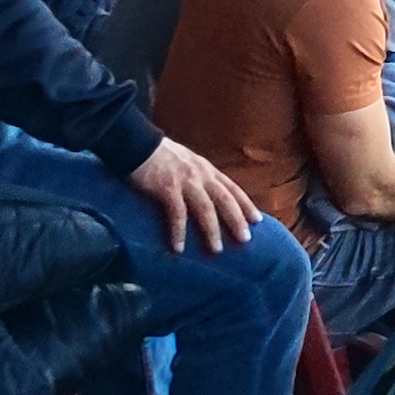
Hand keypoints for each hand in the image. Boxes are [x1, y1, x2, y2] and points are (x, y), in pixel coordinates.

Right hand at [125, 136, 259, 252]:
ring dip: (212, 230)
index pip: (232, 188)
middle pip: (225, 199)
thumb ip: (199, 177)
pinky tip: (178, 247)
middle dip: (237, 220)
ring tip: (217, 250)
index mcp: (207, 169)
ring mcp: (185, 180)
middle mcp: (201, 174)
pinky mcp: (167, 188)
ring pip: (205, 208)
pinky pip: (177, 214)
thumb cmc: (160, 156)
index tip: (257, 220)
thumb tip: (207, 196)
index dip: (246, 204)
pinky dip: (179, 232)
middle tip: (246, 240)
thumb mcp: (188, 162)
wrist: (137, 144)